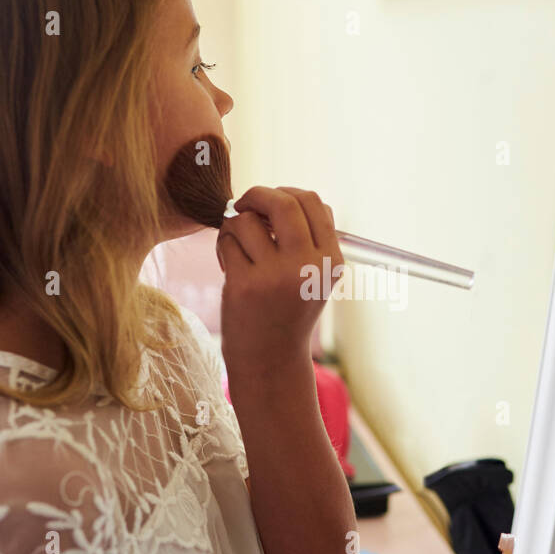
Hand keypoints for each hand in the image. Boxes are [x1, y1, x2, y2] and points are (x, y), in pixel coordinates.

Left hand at [217, 186, 342, 373]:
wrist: (270, 360)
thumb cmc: (288, 310)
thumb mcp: (313, 275)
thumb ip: (308, 236)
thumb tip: (277, 195)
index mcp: (331, 260)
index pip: (314, 202)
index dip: (287, 193)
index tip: (270, 205)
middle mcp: (308, 266)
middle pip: (284, 201)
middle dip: (258, 195)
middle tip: (244, 204)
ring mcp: (276, 276)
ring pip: (247, 220)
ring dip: (235, 226)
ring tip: (237, 248)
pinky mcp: (245, 285)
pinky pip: (228, 241)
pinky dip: (224, 247)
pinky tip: (229, 266)